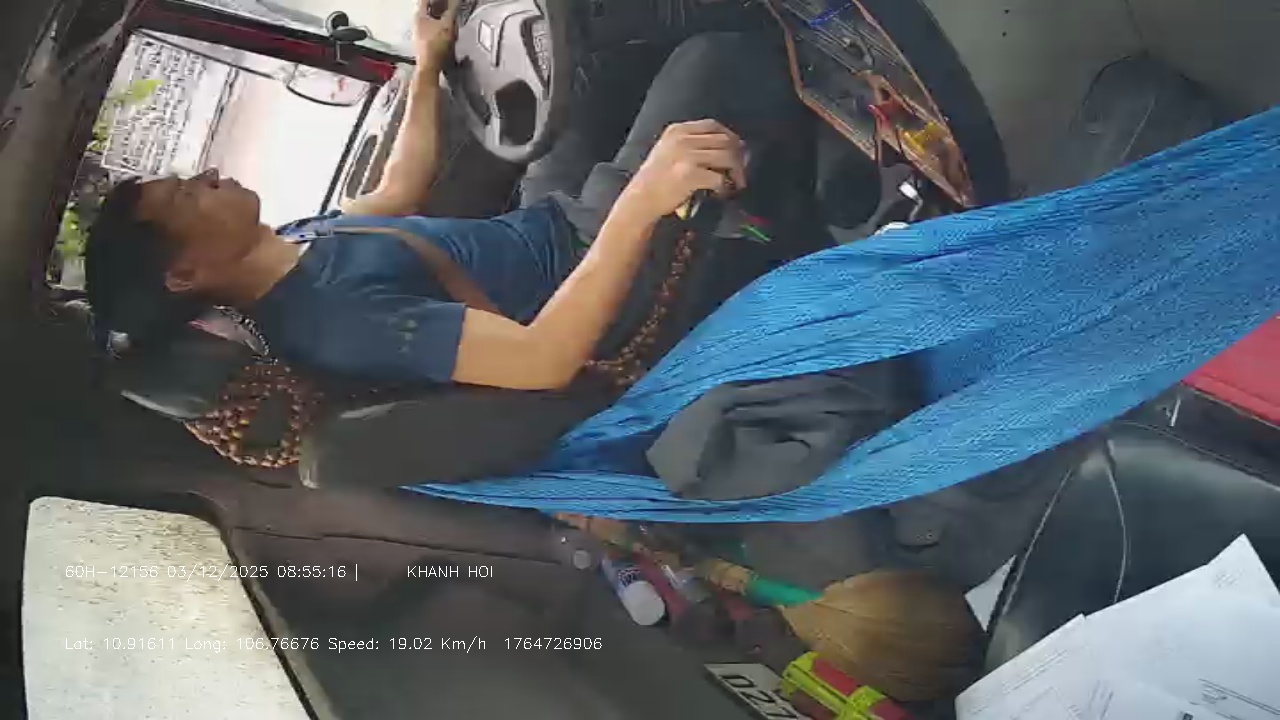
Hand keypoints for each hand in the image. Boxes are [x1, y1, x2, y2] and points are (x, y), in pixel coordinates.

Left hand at [414, 0, 458, 69]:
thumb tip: (456, 0)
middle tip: (450, 4)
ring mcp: (419, 31)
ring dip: (440, 14)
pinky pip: (431, 27)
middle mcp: (417, 22)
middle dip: (439, 5)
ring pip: (430, 18)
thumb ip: (452, 10)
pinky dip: (439, 24)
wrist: (429, 66)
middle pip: (428, 8)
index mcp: (419, 15)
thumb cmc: (437, 44)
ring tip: (450, 14)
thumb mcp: (447, 25)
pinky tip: (447, 28)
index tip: (446, 0)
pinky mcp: (423, 40)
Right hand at [616, 120, 747, 221]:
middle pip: (724, 140)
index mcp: (677, 130)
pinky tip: (722, 193)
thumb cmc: (656, 179)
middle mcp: (682, 139)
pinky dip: (726, 187)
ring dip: (736, 172)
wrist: (640, 200)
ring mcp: (686, 155)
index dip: (730, 137)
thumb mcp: (668, 150)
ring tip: (735, 184)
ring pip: (727, 157)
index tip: (737, 151)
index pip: (713, 125)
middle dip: (737, 157)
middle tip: (739, 173)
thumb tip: (729, 147)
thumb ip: (692, 144)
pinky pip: (720, 178)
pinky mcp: (690, 175)